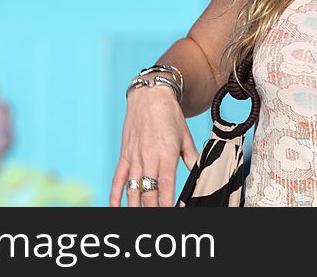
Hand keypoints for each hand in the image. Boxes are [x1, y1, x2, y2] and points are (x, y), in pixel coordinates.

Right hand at [109, 85, 198, 206]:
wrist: (150, 95)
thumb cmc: (170, 115)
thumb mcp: (186, 136)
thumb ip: (192, 158)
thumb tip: (201, 174)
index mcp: (167, 153)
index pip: (166, 185)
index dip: (167, 204)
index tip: (170, 214)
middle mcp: (149, 156)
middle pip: (149, 191)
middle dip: (152, 209)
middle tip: (155, 220)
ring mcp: (135, 156)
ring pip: (133, 187)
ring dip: (135, 206)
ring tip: (137, 218)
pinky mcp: (125, 154)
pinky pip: (118, 177)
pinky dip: (115, 193)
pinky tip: (115, 207)